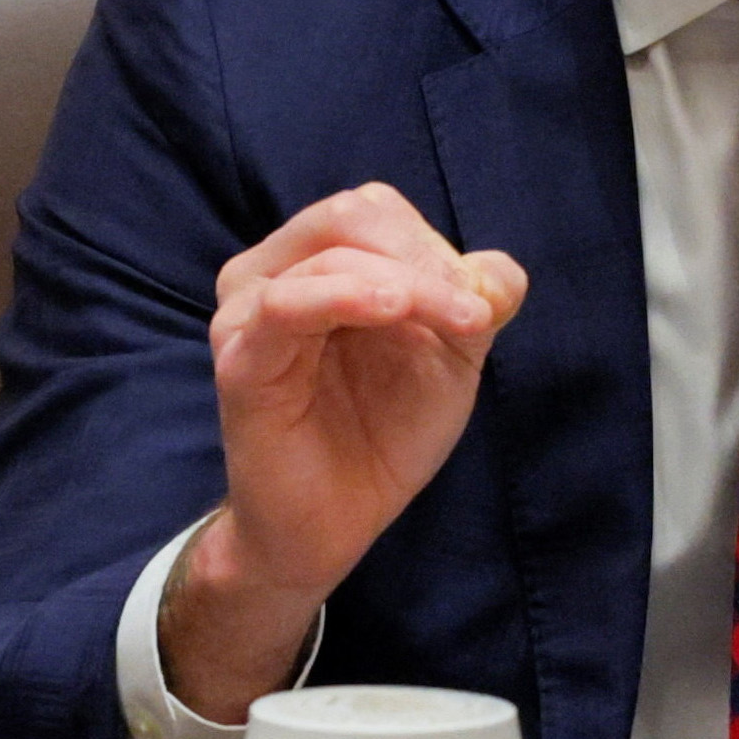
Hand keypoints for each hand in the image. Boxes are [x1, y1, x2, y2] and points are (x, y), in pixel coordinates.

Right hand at [160, 184, 527, 714]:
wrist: (333, 525)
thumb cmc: (381, 434)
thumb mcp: (448, 359)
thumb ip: (476, 302)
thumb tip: (497, 272)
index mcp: (316, 264)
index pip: (374, 212)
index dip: (434, 247)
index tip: (479, 309)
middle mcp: (271, 274)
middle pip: (350, 215)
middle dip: (425, 259)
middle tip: (471, 318)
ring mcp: (248, 313)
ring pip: (329, 254)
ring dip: (410, 283)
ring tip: (462, 324)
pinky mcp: (241, 358)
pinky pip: (286, 305)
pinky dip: (348, 296)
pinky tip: (394, 311)